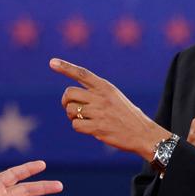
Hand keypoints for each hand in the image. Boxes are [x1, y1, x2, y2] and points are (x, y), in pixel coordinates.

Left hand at [50, 58, 170, 159]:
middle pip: (69, 93)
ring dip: (72, 116)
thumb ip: (95, 92)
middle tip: (70, 107)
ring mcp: (99, 112)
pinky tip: (89, 128)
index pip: (82, 73)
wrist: (142, 133)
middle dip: (65, 101)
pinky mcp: (98, 128)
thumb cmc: (125, 114)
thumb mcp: (114, 96)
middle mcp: (101, 97)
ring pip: (70, 110)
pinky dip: (78, 127)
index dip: (66, 67)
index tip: (52, 62)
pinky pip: (75, 125)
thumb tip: (71, 95)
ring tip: (84, 119)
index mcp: (105, 87)